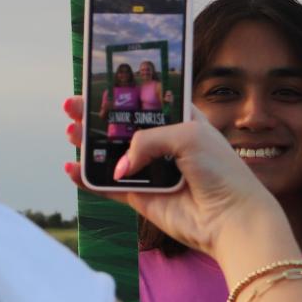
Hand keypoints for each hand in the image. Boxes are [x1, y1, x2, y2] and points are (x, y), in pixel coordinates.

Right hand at [62, 98, 279, 257]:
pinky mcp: (142, 198)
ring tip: (71, 132)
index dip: (125, 94)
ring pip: (112, 156)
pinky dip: (89, 180)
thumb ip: (147, 140)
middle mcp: (165, 146)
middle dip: (96, 116)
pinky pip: (109, 188)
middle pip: (123, 128)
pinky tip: (73, 169)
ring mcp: (152, 172)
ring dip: (89, 144)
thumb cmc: (220, 171)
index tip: (99, 82)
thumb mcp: (188, 136)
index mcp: (182, 122)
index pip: (148, 102)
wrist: (231, 219)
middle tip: (72, 106)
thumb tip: (120, 165)